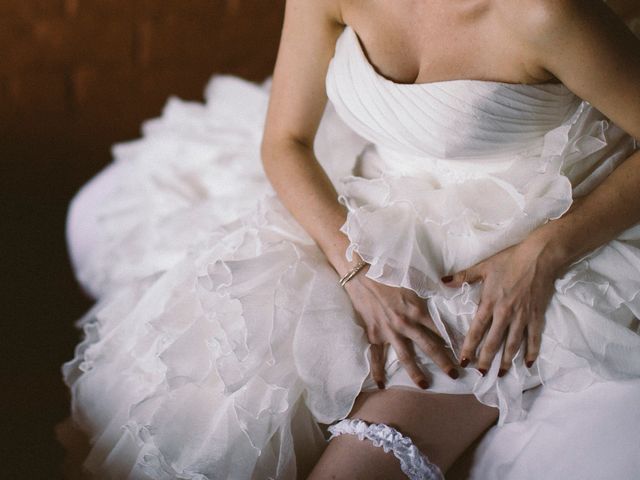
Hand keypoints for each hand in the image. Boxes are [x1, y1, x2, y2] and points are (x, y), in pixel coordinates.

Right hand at [343, 259, 459, 389]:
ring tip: (425, 386)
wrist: (360, 274)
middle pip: (428, 347)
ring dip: (416, 373)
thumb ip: (428, 292)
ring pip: (405, 356)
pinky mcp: (373, 334)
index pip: (440, 329)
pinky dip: (378, 371)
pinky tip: (382, 384)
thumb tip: (445, 294)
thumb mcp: (413, 280)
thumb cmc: (388, 273)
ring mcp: (388, 331)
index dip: (453, 340)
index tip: (463, 351)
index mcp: (417, 309)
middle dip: (443, 361)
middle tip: (454, 375)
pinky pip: (376, 356)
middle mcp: (405, 323)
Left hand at [442, 239, 563, 376]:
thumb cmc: (509, 260)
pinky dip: (531, 351)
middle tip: (480, 374)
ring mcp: (522, 316)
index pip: (476, 330)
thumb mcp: (483, 266)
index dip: (469, 347)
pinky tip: (528, 363)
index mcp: (489, 303)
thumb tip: (443, 280)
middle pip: (493, 342)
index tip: (463, 361)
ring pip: (513, 344)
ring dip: (507, 361)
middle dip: (486, 360)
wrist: (539, 257)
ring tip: (502, 374)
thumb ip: (463, 276)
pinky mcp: (536, 316)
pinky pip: (533, 338)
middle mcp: (505, 313)